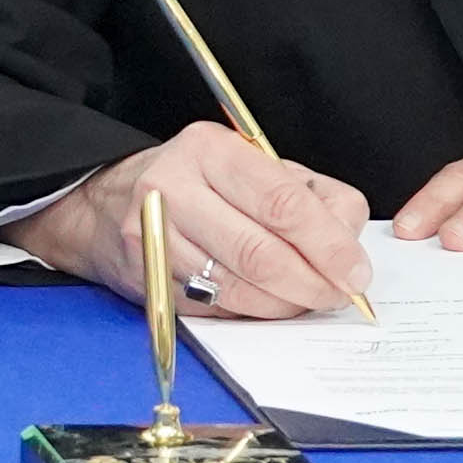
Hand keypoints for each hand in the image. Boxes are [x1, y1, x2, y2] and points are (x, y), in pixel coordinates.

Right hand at [15, 121, 371, 320]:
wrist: (108, 204)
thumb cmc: (200, 183)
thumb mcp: (257, 167)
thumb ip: (313, 197)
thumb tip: (349, 251)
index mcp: (211, 149)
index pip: (282, 202)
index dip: (328, 244)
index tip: (354, 272)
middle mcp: (174, 187)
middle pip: (259, 251)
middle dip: (311, 283)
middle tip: (337, 295)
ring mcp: (153, 236)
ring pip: (237, 287)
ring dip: (283, 304)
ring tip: (306, 300)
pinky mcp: (145, 277)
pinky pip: (213, 308)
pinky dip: (250, 313)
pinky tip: (266, 303)